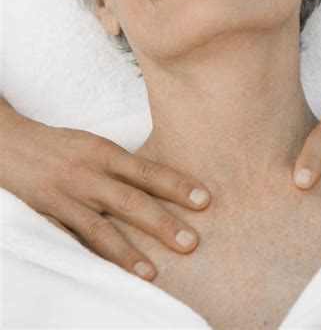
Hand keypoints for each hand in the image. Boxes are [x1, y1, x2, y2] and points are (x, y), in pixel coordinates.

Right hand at [1, 111, 210, 280]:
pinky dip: (86, 258)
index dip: (176, 184)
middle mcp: (86, 174)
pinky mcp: (43, 217)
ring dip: (127, 252)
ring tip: (152, 273)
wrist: (8, 143)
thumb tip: (167, 183)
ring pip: (99, 228)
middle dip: (162, 223)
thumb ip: (123, 165)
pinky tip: (104, 274)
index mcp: (103, 152)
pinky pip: (67, 241)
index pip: (146, 170)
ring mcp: (64, 198)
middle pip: (129, 201)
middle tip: (191, 243)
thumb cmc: (61, 146)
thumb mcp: (94, 145)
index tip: (204, 200)